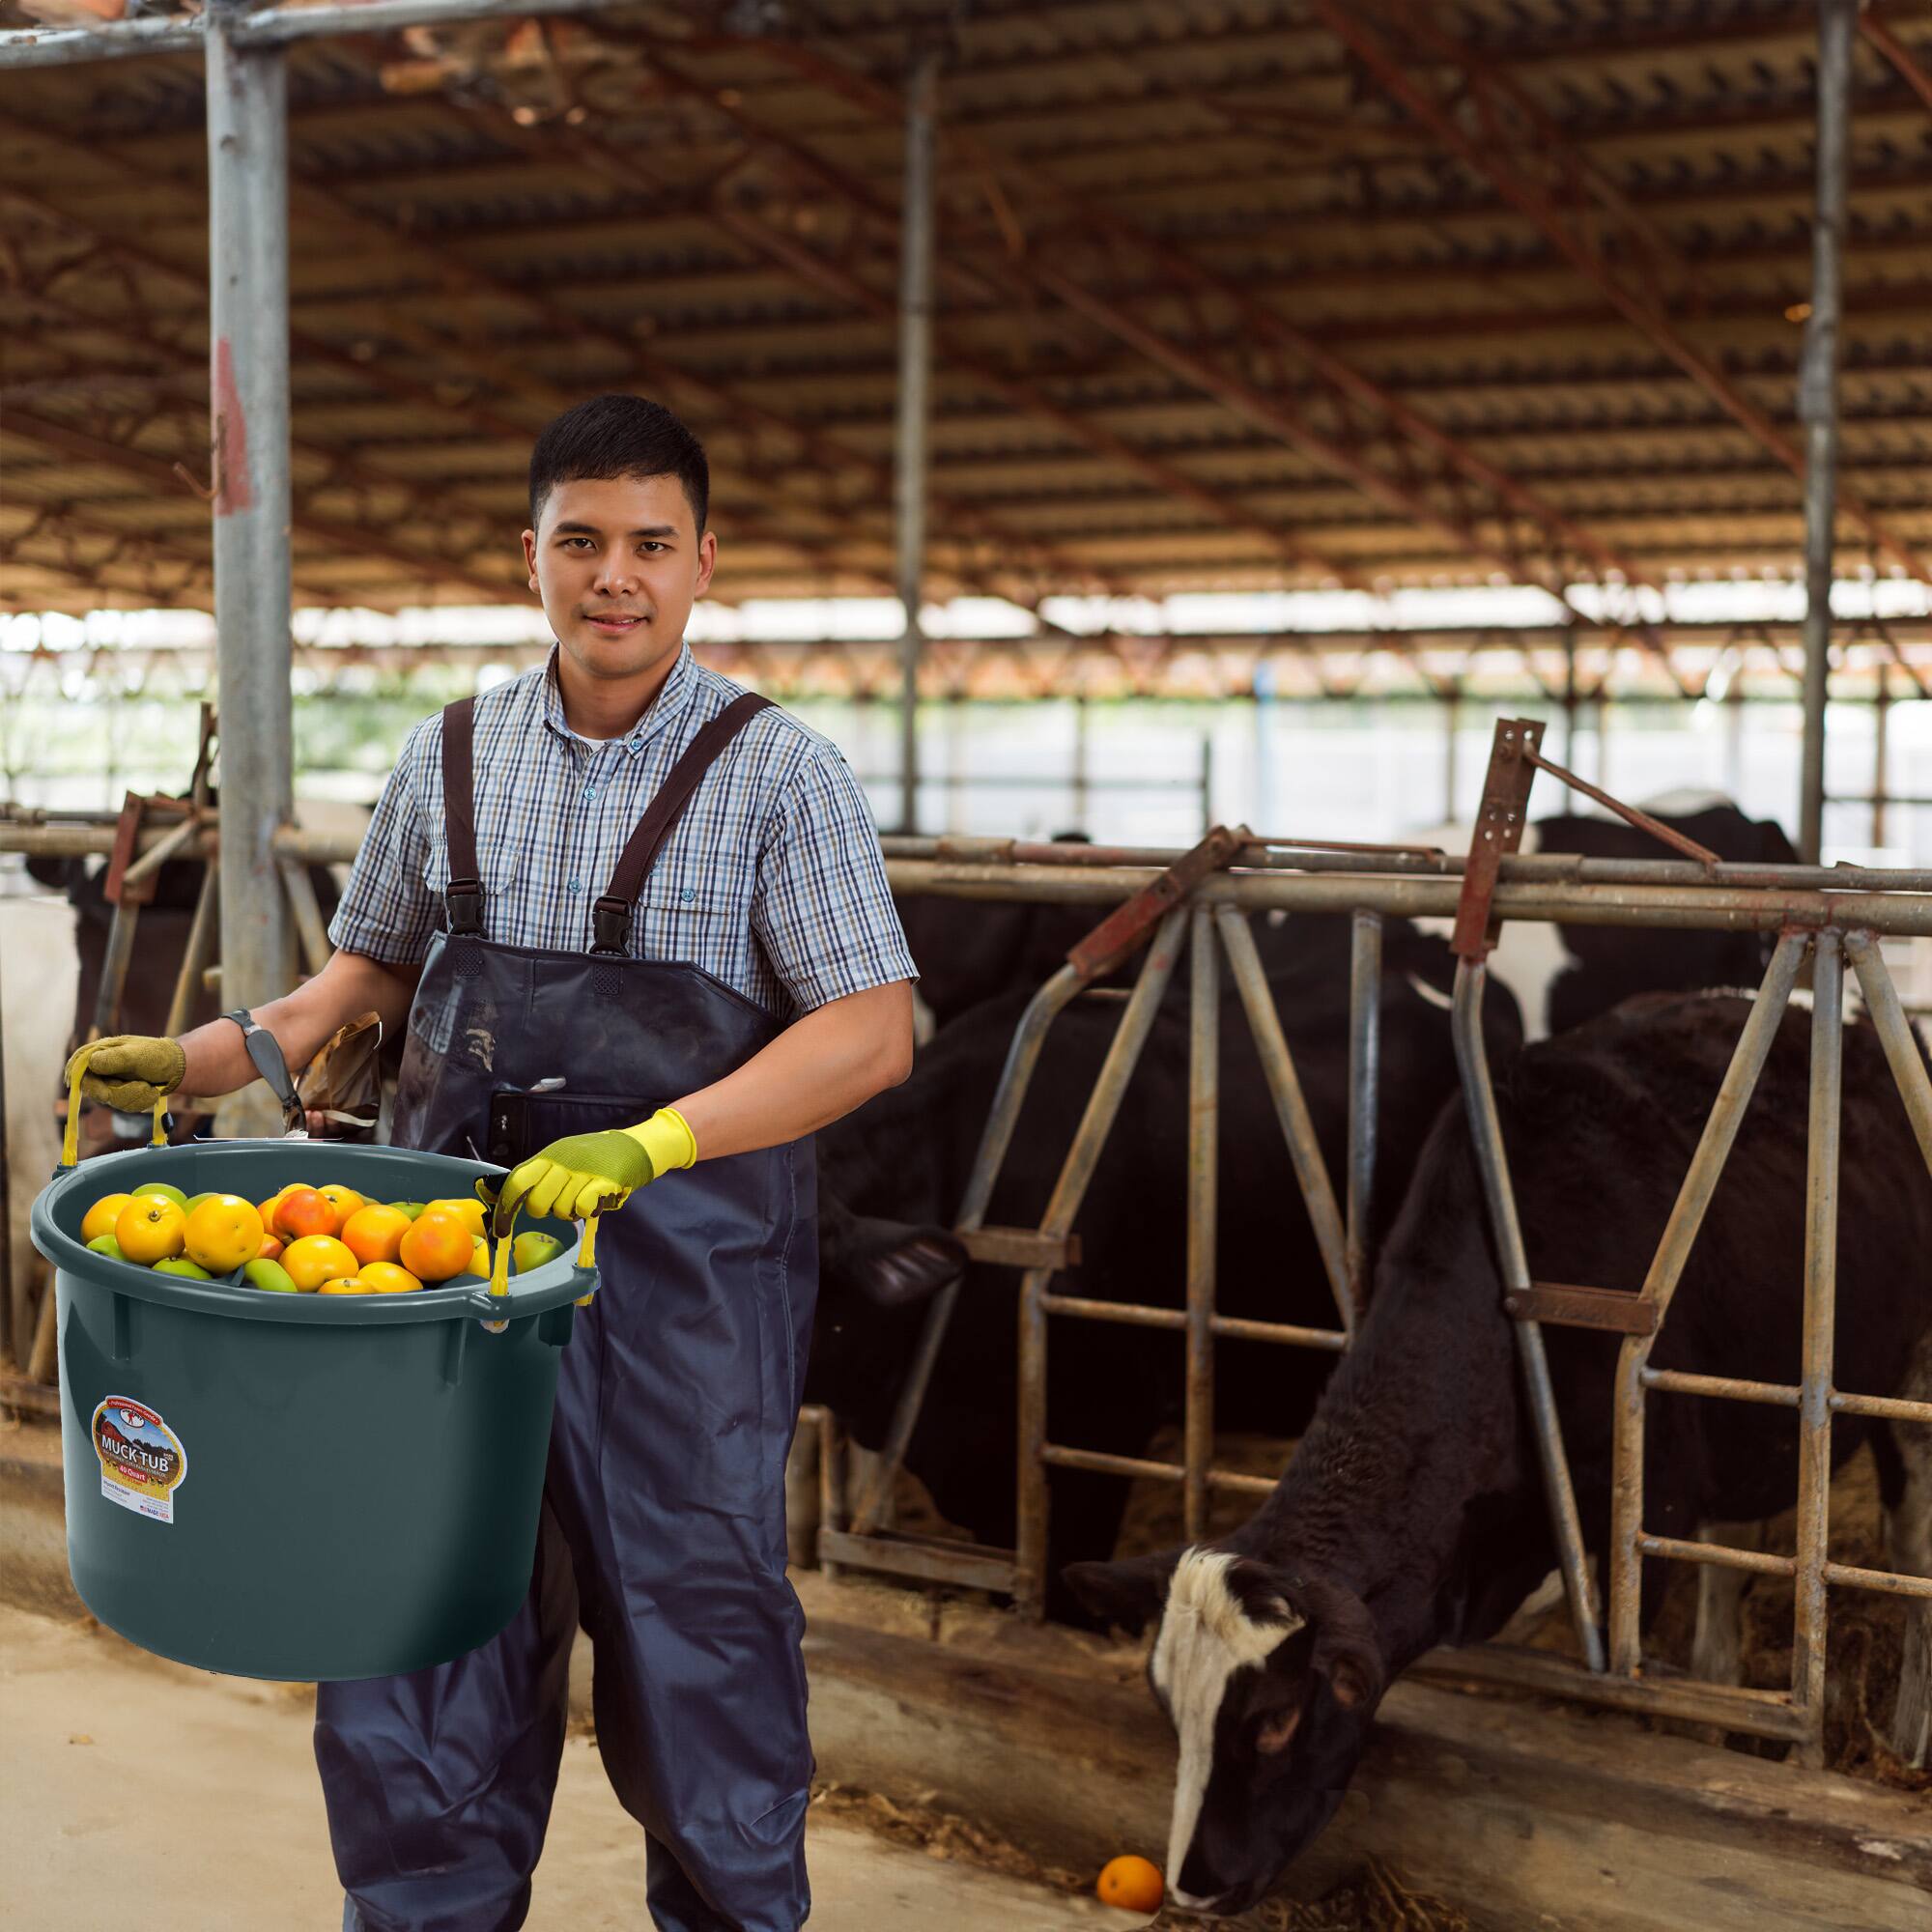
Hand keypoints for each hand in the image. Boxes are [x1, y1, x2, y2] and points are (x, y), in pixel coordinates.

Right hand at [64, 1034, 186, 1111]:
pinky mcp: (119, 1094)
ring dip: (134, 1096)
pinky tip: (150, 1092)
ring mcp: (109, 1082)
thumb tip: (91, 1063)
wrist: (176, 1069)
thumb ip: (115, 1059)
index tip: (104, 1094)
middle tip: (142, 1088)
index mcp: (100, 1052)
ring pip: (111, 1100)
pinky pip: (123, 1105)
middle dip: (120, 1092)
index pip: (78, 1067)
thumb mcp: (138, 1054)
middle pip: (93, 1089)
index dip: (83, 1082)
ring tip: (149, 1086)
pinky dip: (139, 1101)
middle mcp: (100, 1068)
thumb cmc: (157, 1055)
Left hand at [482, 1107, 697, 1229]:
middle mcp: (564, 1161)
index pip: (518, 1181)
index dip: (506, 1208)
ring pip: (562, 1209)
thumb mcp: (561, 1159)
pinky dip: (588, 1210)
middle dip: (546, 1211)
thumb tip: (497, 1196)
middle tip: (559, 1205)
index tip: (502, 1229)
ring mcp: (584, 1171)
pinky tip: (596, 1200)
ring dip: (571, 1212)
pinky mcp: (604, 1181)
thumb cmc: (593, 1158)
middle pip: (538, 1202)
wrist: (633, 1147)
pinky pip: (583, 1208)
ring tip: (583, 1199)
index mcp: (549, 1155)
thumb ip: (535, 1176)